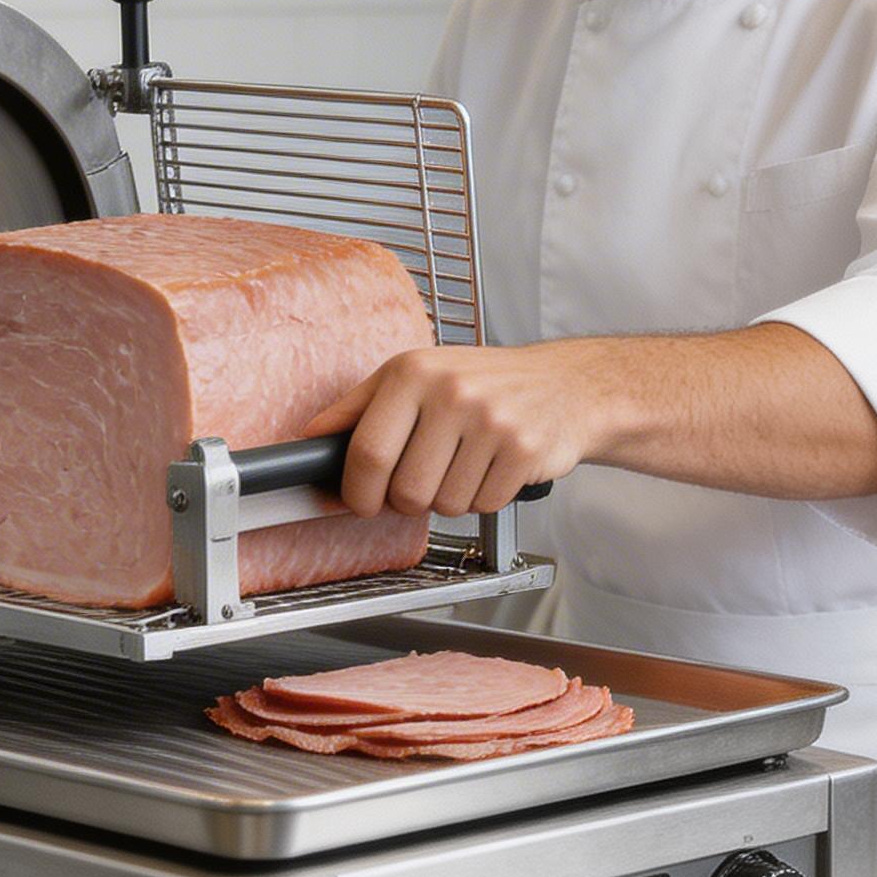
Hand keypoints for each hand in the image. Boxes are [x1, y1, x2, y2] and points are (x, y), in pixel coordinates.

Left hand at [299, 341, 596, 519]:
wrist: (566, 385)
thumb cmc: (483, 383)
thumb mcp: (414, 375)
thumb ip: (358, 408)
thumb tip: (311, 441)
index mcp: (413, 371)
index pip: (367, 452)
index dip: (357, 491)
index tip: (361, 500)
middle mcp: (451, 391)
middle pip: (404, 489)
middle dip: (406, 501)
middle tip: (421, 480)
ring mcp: (491, 420)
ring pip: (443, 504)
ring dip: (448, 499)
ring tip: (464, 464)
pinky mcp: (524, 450)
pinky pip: (482, 505)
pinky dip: (482, 499)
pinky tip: (491, 468)